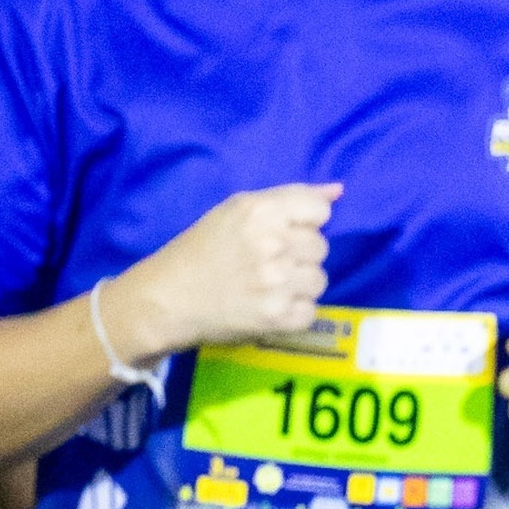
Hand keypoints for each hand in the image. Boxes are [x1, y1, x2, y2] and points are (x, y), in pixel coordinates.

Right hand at [109, 186, 338, 359]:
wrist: (169, 299)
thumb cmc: (202, 249)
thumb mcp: (238, 209)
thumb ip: (291, 198)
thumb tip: (338, 191)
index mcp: (262, 211)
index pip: (319, 211)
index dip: (303, 223)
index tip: (281, 233)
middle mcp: (274, 244)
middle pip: (321, 246)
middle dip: (299, 254)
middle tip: (268, 263)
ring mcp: (279, 283)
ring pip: (320, 280)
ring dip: (299, 284)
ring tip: (268, 286)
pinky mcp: (280, 317)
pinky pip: (311, 311)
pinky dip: (293, 312)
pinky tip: (268, 306)